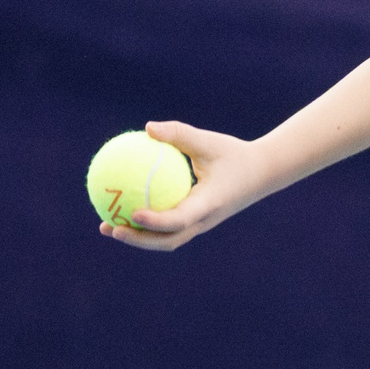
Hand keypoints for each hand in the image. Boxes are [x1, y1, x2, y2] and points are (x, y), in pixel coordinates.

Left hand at [100, 120, 257, 252]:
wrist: (261, 173)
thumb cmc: (234, 154)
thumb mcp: (209, 141)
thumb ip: (179, 134)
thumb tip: (147, 128)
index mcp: (209, 204)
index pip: (179, 219)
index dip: (155, 221)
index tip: (133, 214)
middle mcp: (203, 220)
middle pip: (167, 240)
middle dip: (137, 239)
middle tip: (110, 228)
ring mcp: (200, 225)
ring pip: (166, 239)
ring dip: (138, 238)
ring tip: (108, 227)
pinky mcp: (197, 222)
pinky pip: (168, 228)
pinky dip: (146, 226)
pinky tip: (125, 211)